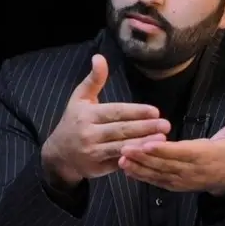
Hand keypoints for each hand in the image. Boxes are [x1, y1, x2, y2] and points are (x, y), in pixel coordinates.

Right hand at [41, 54, 170, 185]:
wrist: (58, 154)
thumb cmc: (74, 121)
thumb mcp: (80, 98)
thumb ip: (94, 79)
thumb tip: (99, 57)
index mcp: (86, 115)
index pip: (115, 112)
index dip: (136, 111)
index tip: (155, 111)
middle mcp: (88, 134)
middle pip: (121, 130)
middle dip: (145, 127)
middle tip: (166, 124)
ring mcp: (92, 153)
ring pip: (121, 147)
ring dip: (143, 143)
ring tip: (163, 138)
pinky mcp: (97, 168)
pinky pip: (118, 162)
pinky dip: (134, 158)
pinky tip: (149, 154)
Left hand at [119, 104, 224, 194]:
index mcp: (204, 155)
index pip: (181, 152)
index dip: (163, 149)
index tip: (146, 143)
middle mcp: (190, 170)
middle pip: (164, 164)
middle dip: (143, 157)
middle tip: (124, 147)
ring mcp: (181, 180)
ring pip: (157, 174)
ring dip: (138, 167)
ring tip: (120, 158)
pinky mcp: (175, 185)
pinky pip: (156, 181)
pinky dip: (141, 176)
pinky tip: (126, 168)